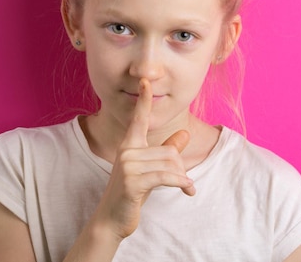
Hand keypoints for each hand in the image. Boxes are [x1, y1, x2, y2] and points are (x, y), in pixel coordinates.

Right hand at [93, 78, 195, 239]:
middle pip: (169, 152)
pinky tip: (188, 190)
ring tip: (184, 187)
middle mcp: (126, 151)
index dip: (144, 100)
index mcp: (129, 145)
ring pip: (170, 165)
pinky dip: (181, 183)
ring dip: (182, 179)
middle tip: (183, 181)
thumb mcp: (151, 169)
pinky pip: (166, 177)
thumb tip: (184, 133)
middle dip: (180, 168)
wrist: (112, 220)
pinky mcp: (132, 182)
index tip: (146, 81)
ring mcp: (128, 166)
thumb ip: (166, 151)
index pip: (139, 118)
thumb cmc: (132, 193)